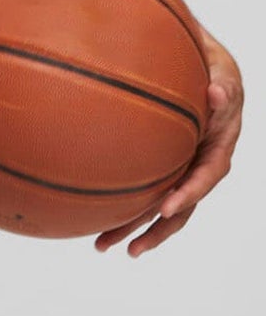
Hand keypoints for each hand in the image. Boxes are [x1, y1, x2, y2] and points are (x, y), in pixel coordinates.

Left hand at [95, 24, 242, 257]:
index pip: (207, 176)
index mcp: (218, 147)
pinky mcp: (160, 166)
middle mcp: (198, 165)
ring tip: (101, 246)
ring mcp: (178, 168)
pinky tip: (93, 216)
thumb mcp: (222, 72)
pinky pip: (142, 189)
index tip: (166, 209)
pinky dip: (121, 203)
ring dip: (132, 228)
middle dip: (154, 230)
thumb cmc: (211, 68)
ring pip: (157, 206)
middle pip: (179, 206)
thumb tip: (217, 94)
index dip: (189, 194)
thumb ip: (222, 84)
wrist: (198, 65)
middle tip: (129, 250)